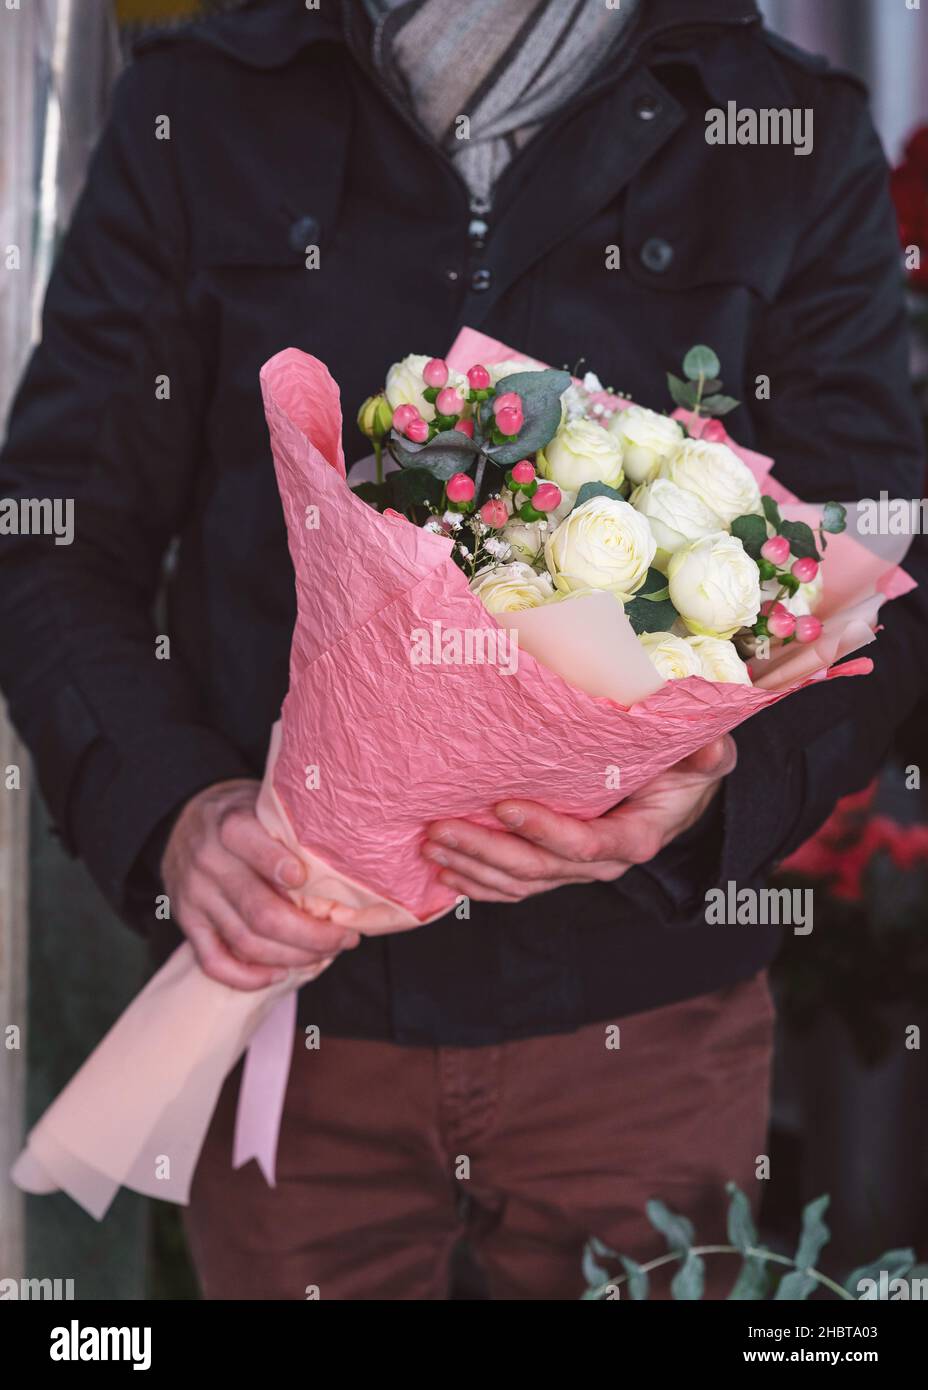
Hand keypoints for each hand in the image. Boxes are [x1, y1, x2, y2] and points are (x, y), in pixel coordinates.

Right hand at [161, 779, 359, 989]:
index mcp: (228, 824)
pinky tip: (280, 972)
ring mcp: (194, 897)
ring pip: (246, 942)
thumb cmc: (242, 815)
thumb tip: (346, 860)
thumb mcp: (262, 803)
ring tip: (326, 952)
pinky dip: (249, 977)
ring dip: (293, 956)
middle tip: (345, 937)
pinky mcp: (188, 924)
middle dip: (312, 933)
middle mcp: (208, 862)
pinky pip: (214, 962)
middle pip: (261, 912)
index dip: (278, 865)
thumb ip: (291, 826)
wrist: (184, 825)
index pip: (249, 844)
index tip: (307, 880)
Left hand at [421, 735, 735, 902]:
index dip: (543, 830)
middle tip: (441, 828)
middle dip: (485, 851)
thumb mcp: (703, 760)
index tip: (503, 805)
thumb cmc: (684, 773)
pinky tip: (445, 870)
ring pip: (518, 883)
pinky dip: (477, 883)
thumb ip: (708, 757)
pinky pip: (513, 888)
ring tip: (432, 843)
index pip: (584, 845)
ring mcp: (574, 872)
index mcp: (634, 838)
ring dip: (471, 866)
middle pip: (537, 869)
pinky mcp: (555, 871)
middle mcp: (601, 865)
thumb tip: (712, 750)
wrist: (675, 800)